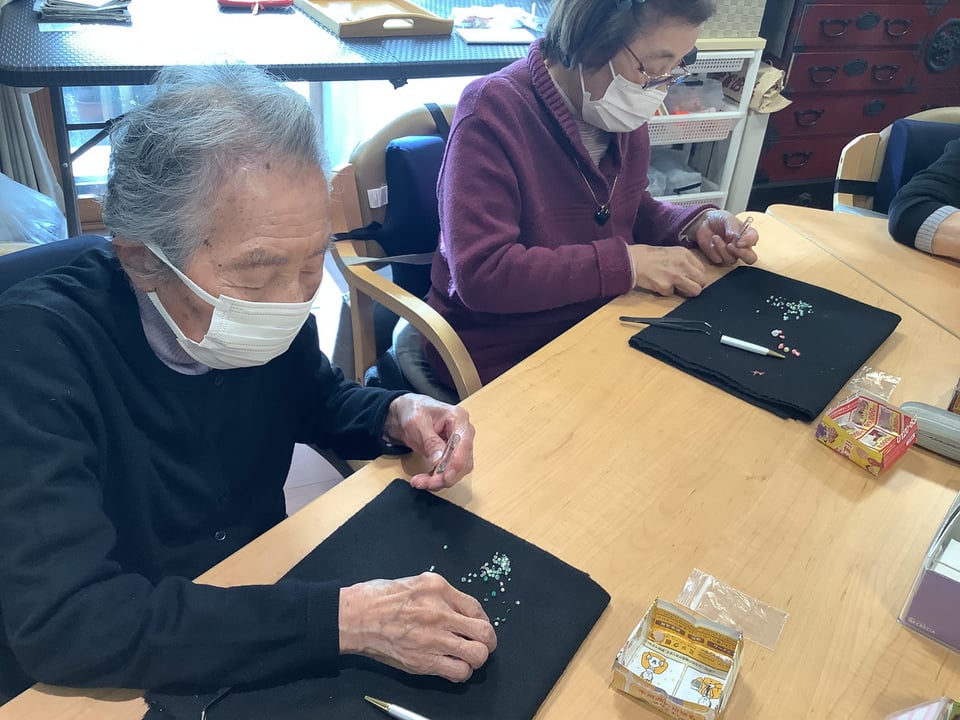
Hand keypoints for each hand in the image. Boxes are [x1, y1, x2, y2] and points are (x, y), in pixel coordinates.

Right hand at [339, 572, 496, 681]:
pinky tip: (452, 666)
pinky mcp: (423, 660)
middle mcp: (440, 612)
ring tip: (467, 657)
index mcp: (439, 588)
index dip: (483, 620)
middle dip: (487, 641)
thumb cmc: (379, 597)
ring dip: (476, 658)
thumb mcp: (416, 582)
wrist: (355, 617)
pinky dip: (460, 672)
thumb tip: (459, 609)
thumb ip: (441, 594)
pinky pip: (458, 672)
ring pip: (477, 655)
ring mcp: (433, 638)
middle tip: (481, 644)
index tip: (479, 627)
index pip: (477, 608)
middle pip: (484, 632)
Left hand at [384, 394, 474, 489]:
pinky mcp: (451, 455)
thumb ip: (430, 441)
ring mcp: (459, 445)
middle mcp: (463, 432)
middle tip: (425, 483)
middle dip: (445, 476)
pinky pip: (448, 472)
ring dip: (439, 480)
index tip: (443, 477)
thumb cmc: (413, 410)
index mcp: (458, 418)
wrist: (405, 413)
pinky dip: (436, 479)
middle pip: (463, 461)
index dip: (456, 464)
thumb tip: (440, 460)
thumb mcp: (417, 423)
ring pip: (457, 470)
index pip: (464, 445)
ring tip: (420, 482)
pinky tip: (424, 480)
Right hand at [628, 244, 705, 296]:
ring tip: (675, 287)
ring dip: (686, 292)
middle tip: (686, 286)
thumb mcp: (672, 252)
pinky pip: (672, 294)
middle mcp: (683, 264)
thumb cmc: (650, 256)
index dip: (696, 276)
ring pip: (694, 291)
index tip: (690, 279)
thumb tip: (694, 274)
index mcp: (685, 254)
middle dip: (695, 286)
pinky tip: (659, 284)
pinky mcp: (665, 286)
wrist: (632, 261)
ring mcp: (675, 276)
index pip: (702, 270)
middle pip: (702, 281)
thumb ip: (685, 261)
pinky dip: (666, 291)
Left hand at [690, 210, 758, 265]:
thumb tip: (734, 236)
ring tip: (715, 237)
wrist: (704, 223)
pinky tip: (711, 243)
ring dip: (722, 248)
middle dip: (742, 254)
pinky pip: (719, 260)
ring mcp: (731, 254)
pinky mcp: (720, 258)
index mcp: (747, 234)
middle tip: (731, 245)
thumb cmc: (719, 219)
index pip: (753, 240)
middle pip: (750, 258)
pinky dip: (714, 251)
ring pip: (732, 259)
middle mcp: (742, 247)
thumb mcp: (726, 218)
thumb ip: (732, 226)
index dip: (748, 242)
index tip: (738, 241)